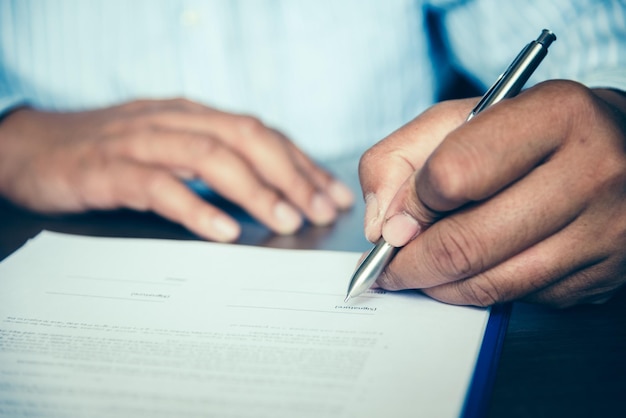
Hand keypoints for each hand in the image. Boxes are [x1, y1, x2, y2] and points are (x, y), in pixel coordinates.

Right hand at [0, 99, 353, 240]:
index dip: (301, 163)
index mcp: (194, 116)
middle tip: (319, 210)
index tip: (331, 194)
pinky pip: (161, 187)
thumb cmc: (111, 151)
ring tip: (284, 220)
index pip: (262, 133)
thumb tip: (271, 191)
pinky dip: (197, 207)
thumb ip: (215, 161)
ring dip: (254, 190)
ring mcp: (142, 142)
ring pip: (210, 157)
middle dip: (290, 174)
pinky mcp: (111, 170)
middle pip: (246, 138)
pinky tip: (224, 231)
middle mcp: (175, 121)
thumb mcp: (170, 147)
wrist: (35, 146)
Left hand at [359, 80, 625, 307]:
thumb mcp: (458, 119)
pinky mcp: (605, 275)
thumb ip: (400, 159)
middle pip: (467, 242)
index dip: (409, 205)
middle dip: (409, 265)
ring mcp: (605, 230)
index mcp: (554, 114)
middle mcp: (592, 172)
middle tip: (387, 267)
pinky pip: (519, 298)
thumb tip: (383, 226)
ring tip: (418, 272)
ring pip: (490, 283)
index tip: (394, 219)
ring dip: (438, 286)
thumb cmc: (528, 131)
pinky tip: (470, 271)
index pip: (451, 175)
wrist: (618, 151)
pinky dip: (479, 291)